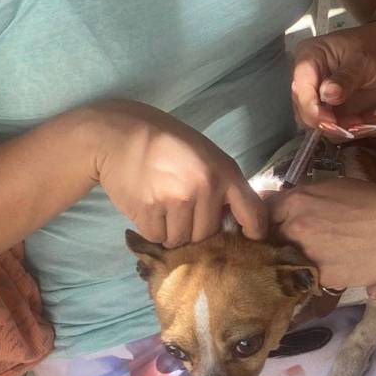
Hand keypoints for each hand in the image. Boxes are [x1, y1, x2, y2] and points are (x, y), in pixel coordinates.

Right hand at [88, 101, 265, 246]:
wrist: (121, 135)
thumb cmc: (167, 142)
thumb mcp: (205, 155)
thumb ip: (221, 185)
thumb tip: (231, 222)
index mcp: (225, 172)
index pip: (253, 212)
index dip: (254, 232)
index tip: (248, 240)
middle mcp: (205, 188)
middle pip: (208, 234)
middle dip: (195, 229)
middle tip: (181, 209)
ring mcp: (176, 200)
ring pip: (181, 240)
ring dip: (172, 231)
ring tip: (162, 206)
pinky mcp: (149, 211)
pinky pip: (158, 237)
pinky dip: (153, 229)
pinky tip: (148, 207)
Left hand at [268, 177, 375, 290]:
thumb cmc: (370, 200)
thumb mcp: (332, 187)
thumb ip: (303, 197)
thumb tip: (280, 203)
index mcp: (295, 202)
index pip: (261, 209)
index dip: (265, 215)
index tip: (269, 219)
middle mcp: (294, 229)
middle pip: (266, 238)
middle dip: (272, 238)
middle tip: (281, 239)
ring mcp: (305, 256)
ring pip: (281, 261)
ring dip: (286, 259)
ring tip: (299, 257)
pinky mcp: (320, 278)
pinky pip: (302, 277)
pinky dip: (305, 275)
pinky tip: (315, 271)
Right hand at [291, 21, 375, 130]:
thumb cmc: (375, 47)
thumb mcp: (362, 60)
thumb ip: (345, 78)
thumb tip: (327, 94)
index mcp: (309, 58)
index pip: (301, 89)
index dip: (312, 109)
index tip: (331, 122)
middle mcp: (308, 79)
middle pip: (305, 112)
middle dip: (331, 123)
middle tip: (357, 124)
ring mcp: (319, 96)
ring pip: (320, 124)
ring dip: (345, 127)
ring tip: (369, 119)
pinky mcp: (331, 108)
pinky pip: (335, 127)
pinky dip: (352, 127)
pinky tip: (370, 117)